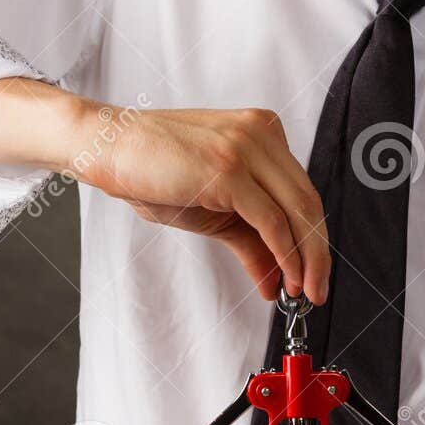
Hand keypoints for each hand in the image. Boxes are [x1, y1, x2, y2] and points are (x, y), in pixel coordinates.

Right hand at [74, 103, 329, 303]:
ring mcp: (246, 147)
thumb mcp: (212, 211)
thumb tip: (275, 279)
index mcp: (263, 132)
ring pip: (298, 211)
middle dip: (317, 253)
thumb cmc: (152, 172)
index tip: (312, 273)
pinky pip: (271, 220)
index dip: (312, 238)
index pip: (302, 192)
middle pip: (309, 201)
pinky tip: (284, 278)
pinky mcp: (229, 169)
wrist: (106, 147)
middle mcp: (262, 133)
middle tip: (317, 290)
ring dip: (306, 260)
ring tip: (302, 292)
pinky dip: (285, 255)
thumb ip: (249, 240)